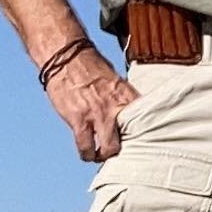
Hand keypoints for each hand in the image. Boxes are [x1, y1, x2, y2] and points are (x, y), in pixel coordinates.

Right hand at [45, 48, 137, 162]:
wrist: (65, 56)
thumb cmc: (89, 66)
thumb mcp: (114, 78)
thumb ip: (122, 97)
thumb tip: (129, 113)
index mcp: (126, 94)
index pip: (146, 119)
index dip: (147, 133)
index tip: (145, 139)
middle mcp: (115, 106)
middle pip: (132, 139)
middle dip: (126, 148)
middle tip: (121, 150)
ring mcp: (97, 115)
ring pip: (109, 149)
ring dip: (105, 155)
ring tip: (102, 155)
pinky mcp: (78, 120)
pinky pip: (86, 147)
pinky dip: (87, 154)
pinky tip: (88, 154)